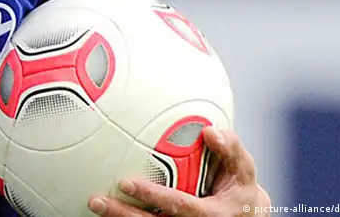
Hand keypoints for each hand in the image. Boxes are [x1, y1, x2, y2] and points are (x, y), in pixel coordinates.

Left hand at [88, 127, 270, 216]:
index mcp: (212, 215)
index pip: (179, 206)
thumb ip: (231, 149)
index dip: (153, 196)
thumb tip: (210, 131)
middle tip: (97, 200)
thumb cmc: (240, 189)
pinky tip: (106, 212)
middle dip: (123, 215)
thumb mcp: (244, 169)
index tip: (127, 182)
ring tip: (94, 205)